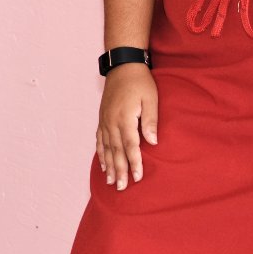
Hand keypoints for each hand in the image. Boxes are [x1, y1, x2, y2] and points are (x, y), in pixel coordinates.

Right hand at [96, 64, 157, 190]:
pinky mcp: (102, 118)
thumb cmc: (140, 82)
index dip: (134, 163)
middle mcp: (112, 122)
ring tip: (110, 181)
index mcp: (125, 118)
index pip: (131, 146)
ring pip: (106, 148)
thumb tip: (152, 142)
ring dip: (109, 165)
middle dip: (119, 170)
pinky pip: (99, 139)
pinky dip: (101, 153)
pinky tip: (103, 163)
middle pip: (116, 151)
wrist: (122, 66)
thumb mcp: (151, 99)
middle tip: (121, 187)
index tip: (137, 177)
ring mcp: (105, 120)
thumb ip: (151, 121)